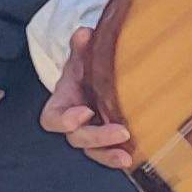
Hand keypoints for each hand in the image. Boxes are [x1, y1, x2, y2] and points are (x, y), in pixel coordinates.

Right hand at [38, 0, 139, 171]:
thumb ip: (81, 47)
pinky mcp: (108, 142)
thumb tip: (84, 33)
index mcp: (62, 105)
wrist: (94, 80)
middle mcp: (74, 125)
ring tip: (127, 157)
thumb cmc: (84, 71)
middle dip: (98, 137)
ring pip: (94, 151)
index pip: (53, 119)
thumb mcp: (81, 57)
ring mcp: (91, 135)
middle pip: (78, 138)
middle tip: (120, 131)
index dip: (65, 120)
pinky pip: (111, 154)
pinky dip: (121, 157)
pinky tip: (138, 156)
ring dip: (110, 155)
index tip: (84, 112)